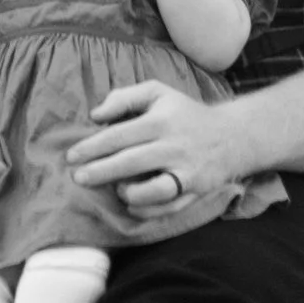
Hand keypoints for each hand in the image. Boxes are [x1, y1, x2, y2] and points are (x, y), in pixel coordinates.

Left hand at [68, 79, 243, 216]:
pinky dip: (146, 209)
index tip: (72, 156)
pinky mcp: (195, 192)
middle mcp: (174, 146)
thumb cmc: (185, 114)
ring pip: (154, 191)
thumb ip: (125, 97)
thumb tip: (96, 116)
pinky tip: (131, 202)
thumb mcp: (158, 93)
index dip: (92, 147)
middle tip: (78, 177)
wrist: (231, 136)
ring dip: (128, 193)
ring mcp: (187, 172)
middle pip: (131, 162)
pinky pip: (168, 208)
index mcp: (161, 120)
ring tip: (114, 189)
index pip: (120, 135)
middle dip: (100, 172)